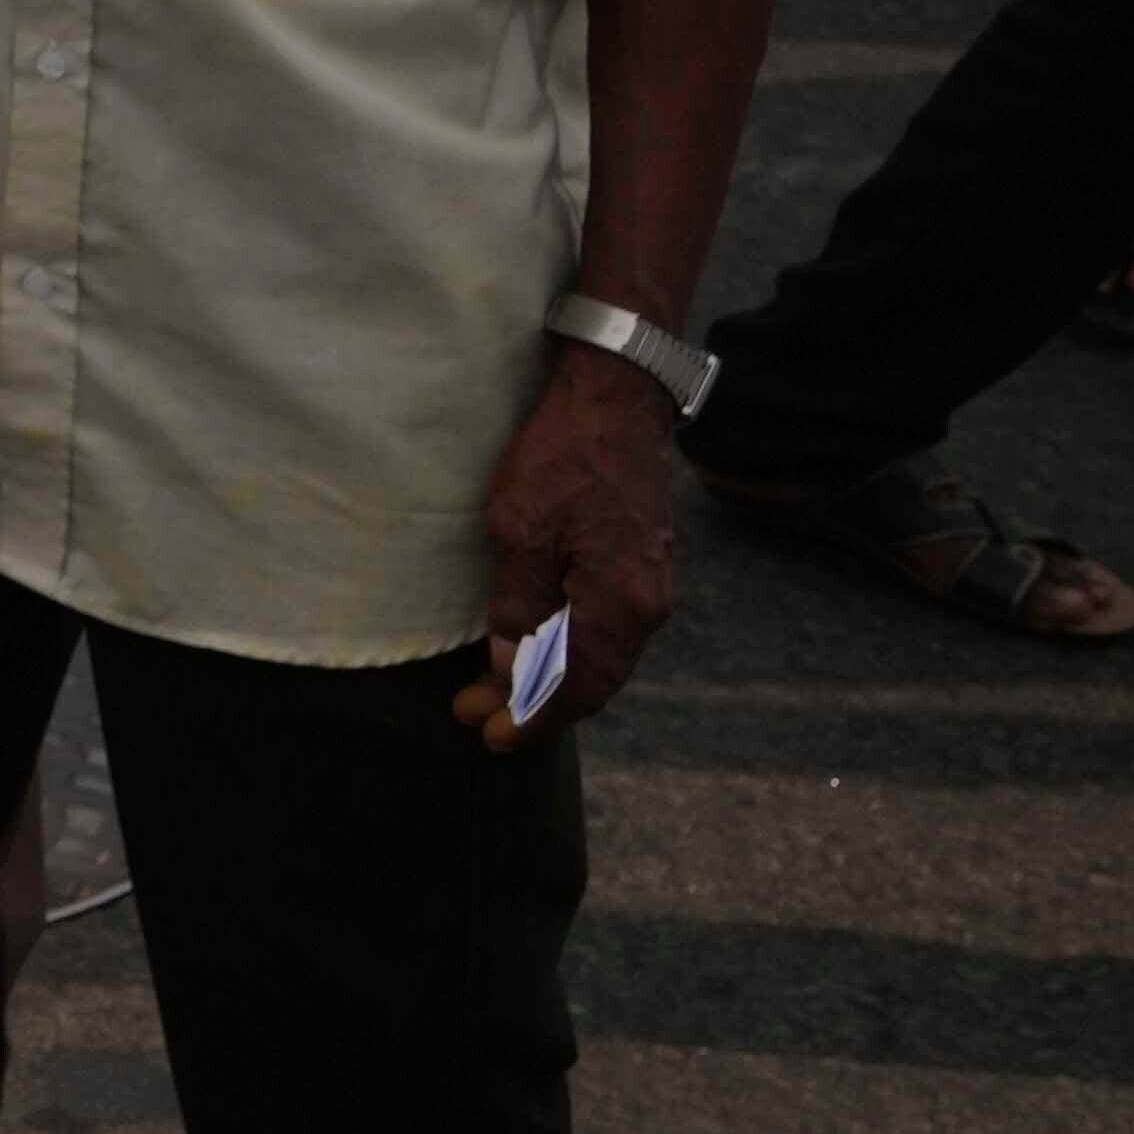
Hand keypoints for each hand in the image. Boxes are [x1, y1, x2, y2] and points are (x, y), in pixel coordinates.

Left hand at [471, 335, 688, 745]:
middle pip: (592, 678)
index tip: (491, 737)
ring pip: (601, 653)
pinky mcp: (645, 561)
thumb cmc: (563, 458)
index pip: (575, 687)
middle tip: (480, 719)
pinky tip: (542, 646)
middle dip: (534, 703)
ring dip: (552, 676)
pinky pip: (609, 625)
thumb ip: (520, 607)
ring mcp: (653, 583)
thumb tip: (512, 669)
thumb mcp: (521, 531)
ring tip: (500, 691)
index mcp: (621, 605)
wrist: (617, 396)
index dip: (533, 718)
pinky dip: (573, 646)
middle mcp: (649, 605)